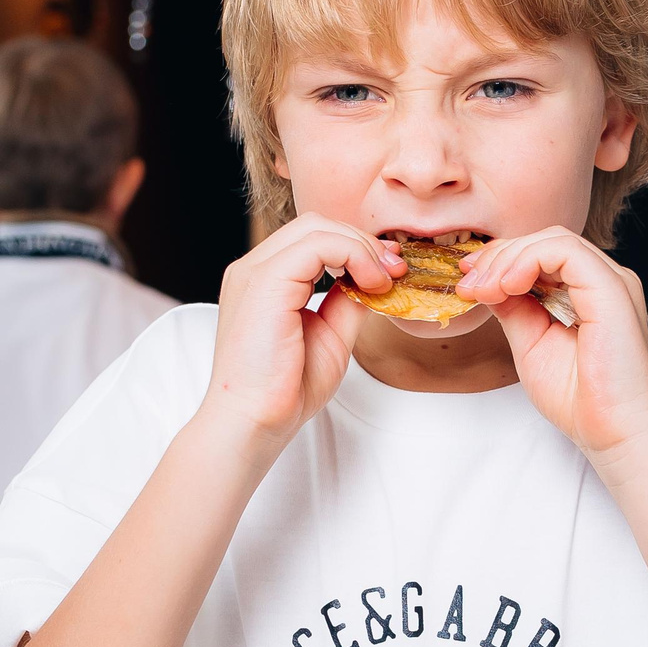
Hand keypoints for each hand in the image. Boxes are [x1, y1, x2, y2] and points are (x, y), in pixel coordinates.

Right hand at [201, 215, 402, 450]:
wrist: (255, 421)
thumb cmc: (286, 389)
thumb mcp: (332, 335)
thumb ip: (348, 301)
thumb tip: (375, 278)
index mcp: (265, 280)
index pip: (314, 238)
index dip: (357, 247)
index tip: (390, 272)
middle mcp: (254, 269)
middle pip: (316, 224)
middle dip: (363, 242)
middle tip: (394, 272)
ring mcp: (254, 272)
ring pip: (317, 227)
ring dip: (361, 247)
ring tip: (384, 280)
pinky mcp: (264, 282)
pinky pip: (316, 244)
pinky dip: (353, 254)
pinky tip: (370, 283)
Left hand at [458, 227, 647, 459]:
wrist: (613, 435)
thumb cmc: (579, 399)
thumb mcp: (531, 343)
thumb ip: (513, 308)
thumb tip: (485, 280)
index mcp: (591, 293)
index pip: (544, 254)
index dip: (502, 260)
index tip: (468, 282)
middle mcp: (606, 281)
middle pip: (546, 240)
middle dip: (500, 256)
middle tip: (469, 284)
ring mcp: (613, 282)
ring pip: (554, 239)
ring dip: (509, 258)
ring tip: (485, 288)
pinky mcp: (612, 289)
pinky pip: (565, 251)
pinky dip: (527, 261)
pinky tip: (506, 286)